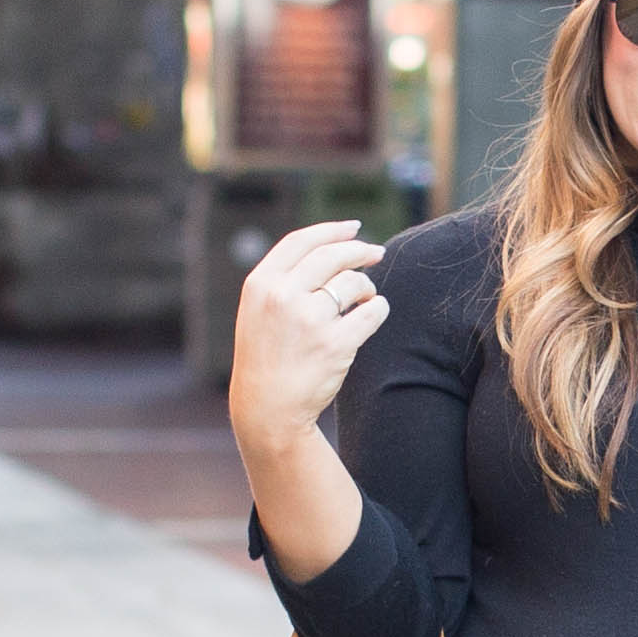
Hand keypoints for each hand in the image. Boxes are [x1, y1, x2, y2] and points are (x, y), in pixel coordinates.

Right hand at [228, 220, 389, 459]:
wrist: (267, 408)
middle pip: (332, 256)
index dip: (331, 230)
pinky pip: (372, 312)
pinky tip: (374, 312)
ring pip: (354, 283)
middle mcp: (282, 297)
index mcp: (261, 284)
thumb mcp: (259, 310)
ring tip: (364, 298)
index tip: (354, 228)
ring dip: (366, 287)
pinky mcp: (335, 344)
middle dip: (360, 251)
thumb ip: (284, 279)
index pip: (301, 242)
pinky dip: (378, 308)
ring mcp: (309, 320)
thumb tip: (332, 247)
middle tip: (377, 253)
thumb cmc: (266, 357)